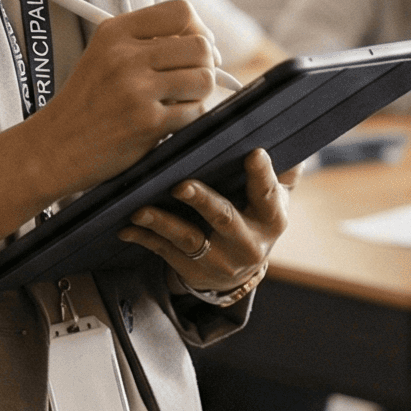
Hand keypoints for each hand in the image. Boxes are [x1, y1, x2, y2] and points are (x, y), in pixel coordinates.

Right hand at [32, 0, 215, 194]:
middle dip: (205, 64)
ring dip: (200, 92)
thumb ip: (147, 41)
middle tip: (191, 79)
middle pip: (200, 45)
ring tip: (179, 100)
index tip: (197, 45)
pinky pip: (195, 111)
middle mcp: (125, 56)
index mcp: (115, 32)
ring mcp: (136, 90)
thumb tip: (206, 41)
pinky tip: (169, 120)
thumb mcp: (105, 55)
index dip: (198, 28)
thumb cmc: (88, 101)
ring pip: (204, 78)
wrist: (55, 146)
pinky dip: (190, 116)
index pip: (181, 12)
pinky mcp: (147, 123)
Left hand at [118, 152, 293, 297]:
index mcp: (271, 218)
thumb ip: (278, 172)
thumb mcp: (272, 199)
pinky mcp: (193, 270)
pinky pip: (165, 252)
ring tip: (140, 211)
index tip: (254, 153)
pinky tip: (127, 228)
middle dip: (202, 201)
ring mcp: (219, 260)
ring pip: (188, 238)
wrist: (240, 272)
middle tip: (181, 186)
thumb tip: (284, 139)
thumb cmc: (253, 217)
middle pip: (223, 218)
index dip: (262, 175)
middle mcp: (248, 242)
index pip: (268, 194)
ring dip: (163, 223)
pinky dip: (145, 238)